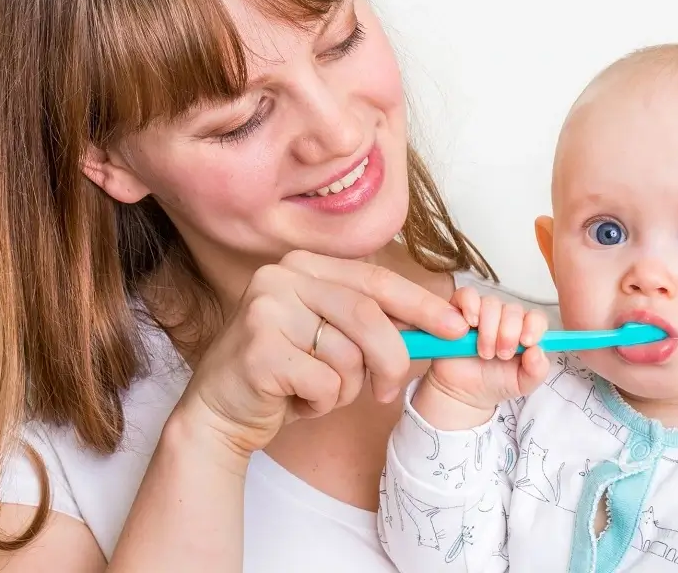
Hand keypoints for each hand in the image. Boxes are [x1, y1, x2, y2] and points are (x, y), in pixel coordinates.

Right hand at [179, 251, 469, 457]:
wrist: (221, 412)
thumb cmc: (286, 374)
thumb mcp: (331, 337)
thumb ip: (372, 324)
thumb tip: (441, 325)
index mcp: (303, 265)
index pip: (376, 279)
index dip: (421, 304)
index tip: (456, 327)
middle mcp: (281, 277)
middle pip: (369, 316)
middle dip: (391, 360)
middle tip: (387, 390)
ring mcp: (266, 310)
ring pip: (349, 355)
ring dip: (345, 388)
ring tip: (316, 391)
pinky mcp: (259, 350)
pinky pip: (326, 385)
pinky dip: (322, 404)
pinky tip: (295, 401)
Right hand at [415, 287, 548, 422]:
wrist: (463, 392)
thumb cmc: (494, 383)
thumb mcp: (522, 384)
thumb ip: (537, 371)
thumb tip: (537, 350)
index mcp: (523, 332)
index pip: (535, 317)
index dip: (534, 326)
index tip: (526, 343)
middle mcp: (504, 318)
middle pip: (513, 309)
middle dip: (508, 333)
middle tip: (501, 355)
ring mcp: (482, 312)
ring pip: (491, 303)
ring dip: (488, 329)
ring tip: (484, 352)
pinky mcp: (459, 310)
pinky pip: (467, 295)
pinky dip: (470, 307)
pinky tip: (470, 325)